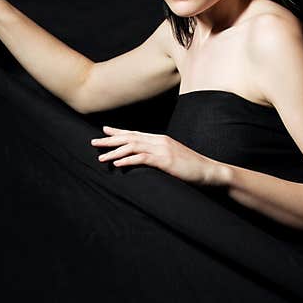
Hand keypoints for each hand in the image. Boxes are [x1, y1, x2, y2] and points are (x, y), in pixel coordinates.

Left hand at [90, 126, 225, 185]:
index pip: (135, 133)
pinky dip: (127, 160)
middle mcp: (159, 140)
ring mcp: (162, 149)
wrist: (209, 171)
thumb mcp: (173, 158)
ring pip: (132, 147)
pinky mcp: (164, 160)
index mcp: (161, 139)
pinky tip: (117, 164)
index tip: (104, 131)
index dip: (118, 132)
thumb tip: (147, 159)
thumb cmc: (192, 168)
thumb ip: (160, 156)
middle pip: (130, 138)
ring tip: (101, 157)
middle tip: (94, 142)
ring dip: (114, 152)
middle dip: (110, 140)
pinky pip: (141, 158)